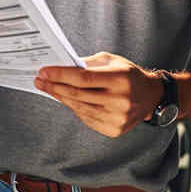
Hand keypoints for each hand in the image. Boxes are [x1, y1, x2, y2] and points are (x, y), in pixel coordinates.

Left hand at [34, 52, 163, 137]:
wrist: (151, 96)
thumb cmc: (129, 75)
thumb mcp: (112, 61)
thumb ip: (88, 64)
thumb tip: (62, 67)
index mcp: (120, 79)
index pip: (83, 78)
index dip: (60, 75)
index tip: (44, 71)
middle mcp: (120, 100)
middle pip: (78, 94)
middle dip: (54, 86)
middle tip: (39, 80)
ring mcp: (117, 118)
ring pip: (79, 108)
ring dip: (60, 97)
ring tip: (48, 88)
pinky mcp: (114, 130)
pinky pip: (86, 118)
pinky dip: (74, 108)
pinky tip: (66, 99)